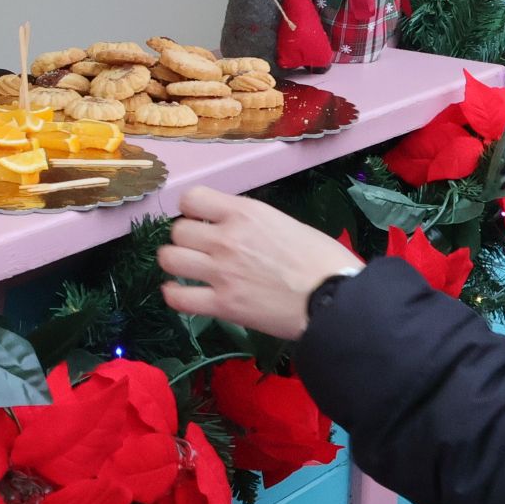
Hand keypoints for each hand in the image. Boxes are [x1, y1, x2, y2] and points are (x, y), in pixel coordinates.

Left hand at [156, 185, 362, 340]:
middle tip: (198, 250)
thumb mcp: (285, 223)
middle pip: (177, 230)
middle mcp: (226, 238)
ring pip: (170, 259)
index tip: (201, 220)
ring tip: (187, 269)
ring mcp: (221, 272)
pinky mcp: (222, 304)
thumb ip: (252, 223)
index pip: (191, 198)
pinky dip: (174, 294)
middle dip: (185, 239)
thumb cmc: (323, 259)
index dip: (192, 210)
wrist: (334, 297)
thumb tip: (237, 229)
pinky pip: (178, 298)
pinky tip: (180, 292)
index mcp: (244, 212)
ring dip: (175, 263)